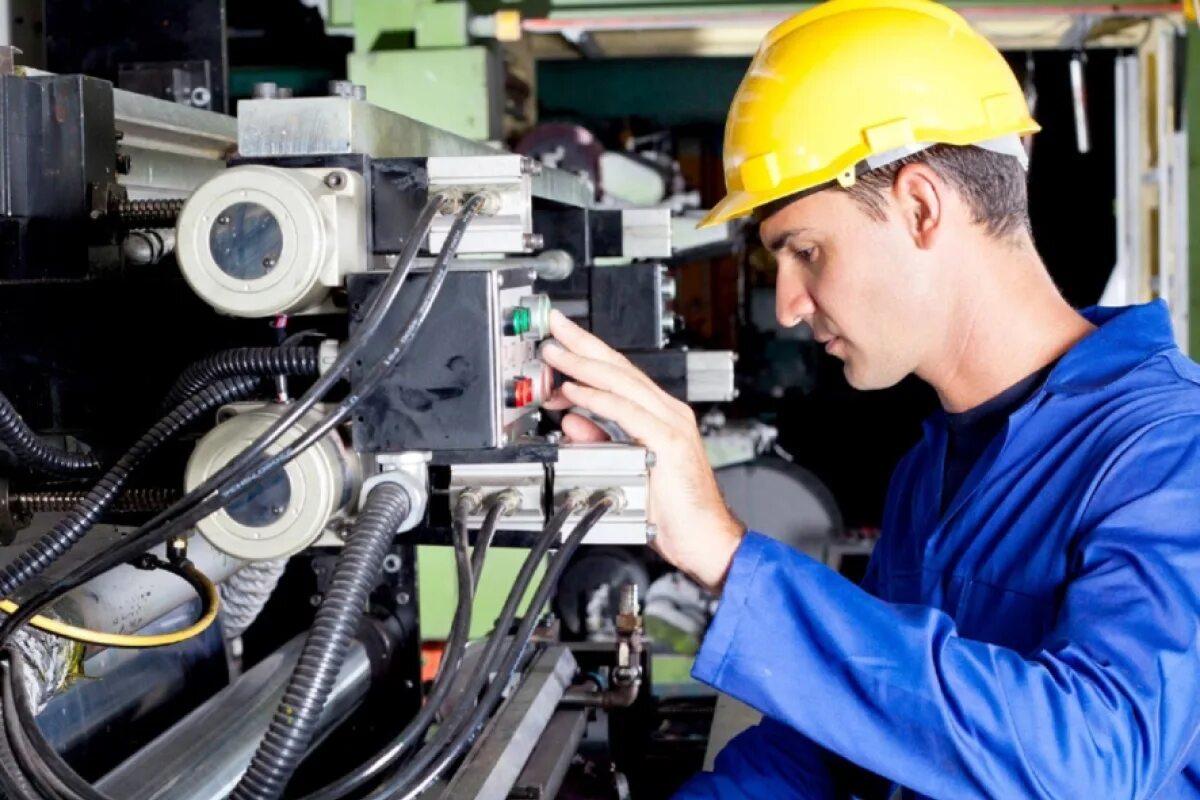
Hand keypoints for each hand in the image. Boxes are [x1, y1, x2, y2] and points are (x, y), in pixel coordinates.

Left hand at [540, 310, 745, 590]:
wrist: (707, 539)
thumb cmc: (673, 510)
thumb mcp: (623, 467)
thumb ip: (599, 440)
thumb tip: (570, 419)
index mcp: (659, 416)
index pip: (618, 375)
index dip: (588, 352)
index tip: (561, 338)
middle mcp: (668, 413)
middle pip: (619, 367)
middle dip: (583, 344)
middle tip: (554, 326)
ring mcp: (671, 425)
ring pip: (622, 383)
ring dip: (584, 365)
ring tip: (555, 353)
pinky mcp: (670, 442)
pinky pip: (627, 413)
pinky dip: (598, 400)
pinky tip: (576, 391)